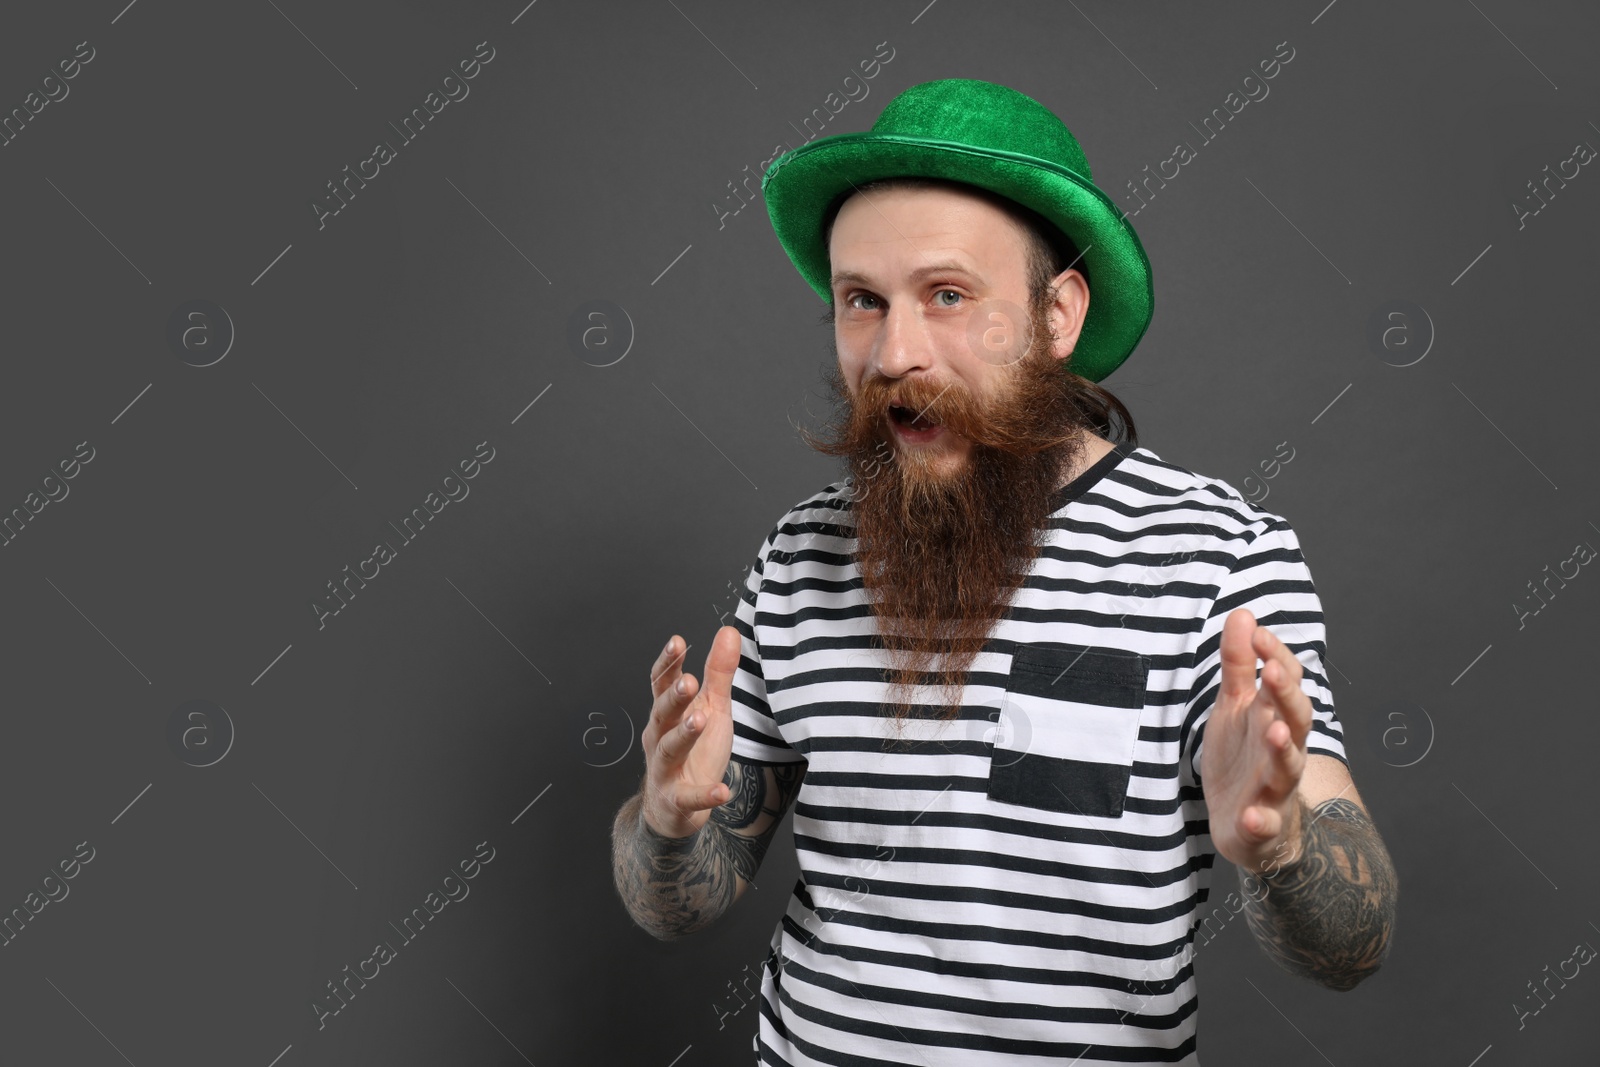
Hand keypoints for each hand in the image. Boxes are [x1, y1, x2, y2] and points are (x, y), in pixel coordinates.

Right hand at [638, 625, 741, 838]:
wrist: (673, 810)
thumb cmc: (693, 753)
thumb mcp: (711, 709)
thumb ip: (718, 673)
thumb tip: (729, 631)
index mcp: (667, 714)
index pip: (661, 684)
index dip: (667, 663)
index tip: (677, 642)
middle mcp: (659, 738)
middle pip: (661, 714)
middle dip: (673, 698)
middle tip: (689, 681)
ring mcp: (665, 770)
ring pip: (669, 749)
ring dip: (683, 734)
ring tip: (700, 720)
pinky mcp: (677, 800)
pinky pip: (689, 798)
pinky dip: (704, 795)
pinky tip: (722, 791)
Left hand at [1200, 609, 1312, 873]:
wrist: (1246, 825)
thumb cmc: (1244, 756)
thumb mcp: (1235, 707)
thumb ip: (1239, 664)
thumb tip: (1243, 614)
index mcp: (1275, 718)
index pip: (1285, 684)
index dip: (1275, 658)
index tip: (1257, 633)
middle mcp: (1282, 750)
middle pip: (1295, 720)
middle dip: (1286, 697)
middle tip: (1272, 673)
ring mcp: (1274, 788)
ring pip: (1287, 768)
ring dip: (1283, 750)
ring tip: (1275, 732)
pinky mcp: (1261, 825)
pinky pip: (1265, 824)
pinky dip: (1261, 820)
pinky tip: (1252, 815)